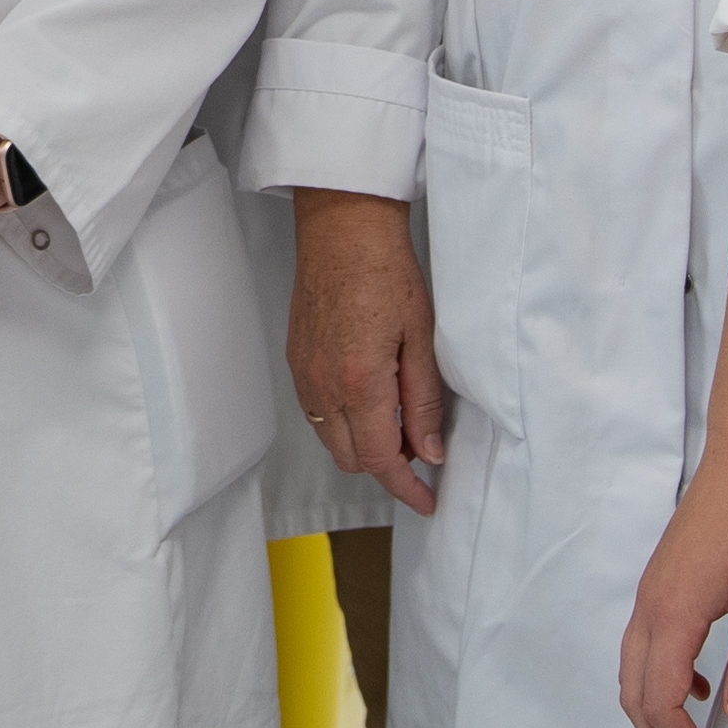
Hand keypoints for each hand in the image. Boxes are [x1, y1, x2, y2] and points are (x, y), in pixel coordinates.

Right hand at [289, 190, 444, 513]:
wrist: (343, 228)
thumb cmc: (385, 271)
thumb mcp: (422, 338)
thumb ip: (424, 400)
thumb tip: (431, 450)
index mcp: (359, 381)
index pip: (381, 459)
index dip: (407, 488)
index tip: (427, 500)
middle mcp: (323, 384)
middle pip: (352, 459)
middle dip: (388, 467)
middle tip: (422, 449)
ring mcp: (304, 373)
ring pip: (332, 440)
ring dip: (364, 444)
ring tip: (399, 419)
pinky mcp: (296, 360)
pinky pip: (316, 413)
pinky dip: (343, 421)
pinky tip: (369, 397)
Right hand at [618, 448, 727, 727]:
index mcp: (673, 612)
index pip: (659, 700)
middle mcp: (650, 607)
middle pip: (634, 694)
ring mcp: (651, 593)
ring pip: (633, 673)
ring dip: (658, 715)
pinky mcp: (661, 584)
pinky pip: (646, 647)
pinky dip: (662, 682)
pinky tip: (702, 689)